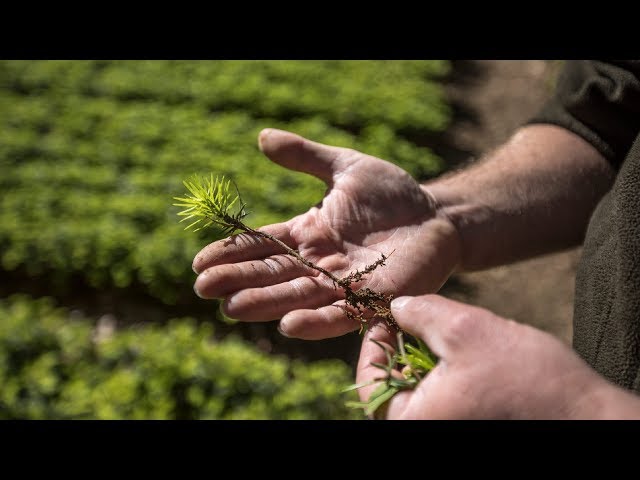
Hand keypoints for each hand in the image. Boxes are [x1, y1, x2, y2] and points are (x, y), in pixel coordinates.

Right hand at [192, 128, 460, 338]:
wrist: (437, 215)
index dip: (232, 253)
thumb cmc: (392, 194)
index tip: (199, 262)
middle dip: (238, 281)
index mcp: (308, 234)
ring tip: (232, 309)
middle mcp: (319, 263)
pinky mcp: (373, 298)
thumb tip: (262, 136)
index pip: (262, 245)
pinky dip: (316, 320)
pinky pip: (341, 313)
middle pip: (271, 274)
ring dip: (265, 304)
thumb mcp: (346, 167)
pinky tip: (288, 326)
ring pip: (297, 296)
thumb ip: (305, 156)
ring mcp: (344, 283)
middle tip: (204, 289)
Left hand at [357, 294, 639, 418]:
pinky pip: (442, 404)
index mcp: (411, 423)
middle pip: (391, 390)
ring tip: (443, 336)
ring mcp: (446, 429)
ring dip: (423, 362)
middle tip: (412, 321)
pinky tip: (463, 358)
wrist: (588, 419)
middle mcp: (423, 431)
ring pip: (418, 395)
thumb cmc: (529, 380)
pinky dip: (443, 378)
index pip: (369, 385)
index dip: (374, 345)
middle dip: (400, 351)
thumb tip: (397, 306)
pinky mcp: (466, 426)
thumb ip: (423, 313)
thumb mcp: (467, 330)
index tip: (387, 317)